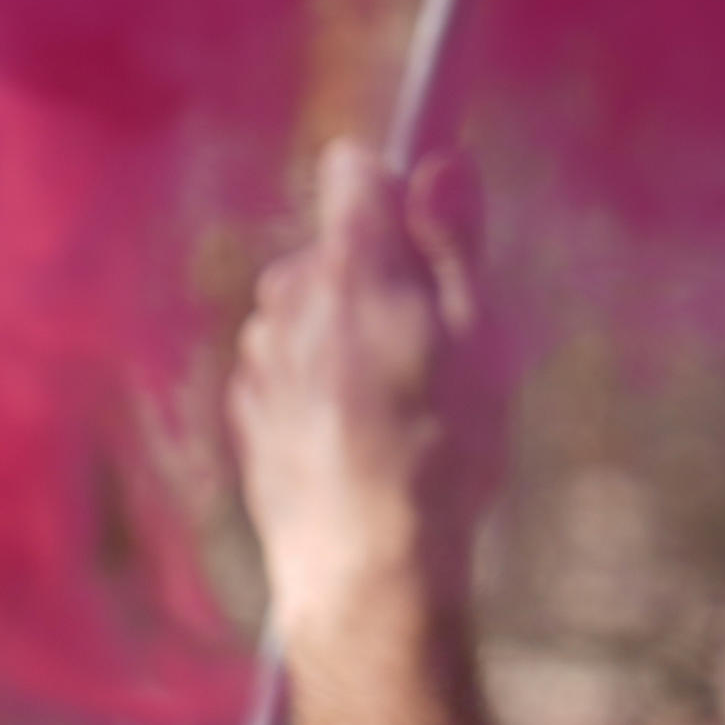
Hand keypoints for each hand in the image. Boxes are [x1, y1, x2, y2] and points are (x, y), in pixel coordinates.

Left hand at [234, 142, 503, 657]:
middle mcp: (288, 300)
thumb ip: (451, 241)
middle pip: (330, 248)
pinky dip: (319, 385)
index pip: (353, 172)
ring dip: (345, 333)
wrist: (367, 565)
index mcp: (350, 265)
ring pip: (305, 312)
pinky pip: (287, 370)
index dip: (395, 191)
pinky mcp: (247, 414)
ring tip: (401, 401)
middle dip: (376, 273)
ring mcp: (259, 358)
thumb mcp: (478, 332)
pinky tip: (360, 436)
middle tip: (434, 340)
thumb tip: (438, 160)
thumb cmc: (441, 448)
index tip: (428, 228)